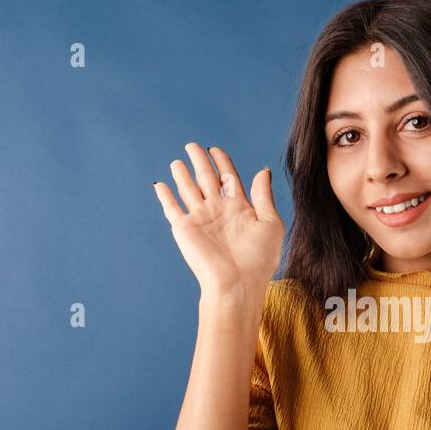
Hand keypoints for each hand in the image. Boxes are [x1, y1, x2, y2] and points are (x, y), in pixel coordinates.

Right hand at [153, 143, 283, 298]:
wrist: (237, 284)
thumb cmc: (258, 259)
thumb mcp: (270, 223)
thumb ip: (264, 196)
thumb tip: (263, 170)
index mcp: (239, 207)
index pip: (228, 177)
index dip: (222, 162)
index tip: (216, 149)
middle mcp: (218, 210)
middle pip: (206, 178)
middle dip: (200, 161)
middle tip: (193, 145)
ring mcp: (200, 219)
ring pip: (188, 189)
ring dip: (182, 175)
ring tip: (177, 161)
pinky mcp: (184, 228)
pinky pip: (172, 208)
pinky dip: (165, 196)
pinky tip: (160, 185)